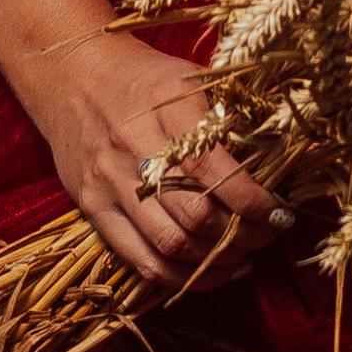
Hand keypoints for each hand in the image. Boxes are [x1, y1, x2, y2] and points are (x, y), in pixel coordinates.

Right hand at [26, 25, 283, 283]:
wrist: (69, 73)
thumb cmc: (143, 77)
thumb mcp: (190, 80)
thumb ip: (229, 115)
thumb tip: (278, 160)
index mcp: (166, 108)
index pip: (215, 169)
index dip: (254, 201)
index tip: (281, 214)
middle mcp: (133, 147)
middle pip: (196, 214)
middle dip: (243, 235)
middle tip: (268, 236)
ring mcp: (109, 182)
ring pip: (170, 244)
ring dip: (216, 261)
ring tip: (245, 256)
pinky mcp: (91, 207)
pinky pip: (140, 259)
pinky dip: (181, 277)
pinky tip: (210, 272)